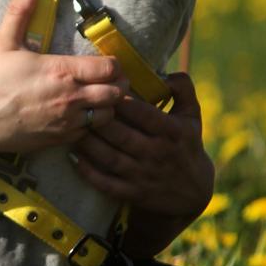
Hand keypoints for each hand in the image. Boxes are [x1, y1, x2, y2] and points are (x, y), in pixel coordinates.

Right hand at [0, 0, 126, 155]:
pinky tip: (80, 118)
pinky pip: (89, 134)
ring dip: (107, 107)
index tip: (108, 64)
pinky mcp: (60, 139)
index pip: (109, 68)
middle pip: (116, 93)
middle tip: (111, 82)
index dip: (114, 65)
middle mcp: (71, 97)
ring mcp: (67, 121)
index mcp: (62, 70)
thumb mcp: (3, 43)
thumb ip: (19, 14)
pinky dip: (90, 126)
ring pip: (108, 115)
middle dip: (118, 86)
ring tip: (98, 100)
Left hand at [70, 71, 214, 242]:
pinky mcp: (133, 193)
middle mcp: (157, 154)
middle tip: (81, 106)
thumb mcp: (192, 116)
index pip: (144, 115)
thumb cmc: (187, 145)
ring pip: (110, 158)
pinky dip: (88, 172)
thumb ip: (182, 89)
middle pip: (122, 136)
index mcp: (172, 132)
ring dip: (89, 144)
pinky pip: (106, 183)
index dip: (122, 102)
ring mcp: (144, 175)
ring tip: (72, 128)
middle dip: (99, 120)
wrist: (193, 192)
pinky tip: (73, 156)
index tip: (104, 89)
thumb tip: (163, 72)